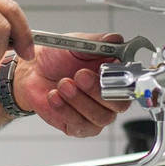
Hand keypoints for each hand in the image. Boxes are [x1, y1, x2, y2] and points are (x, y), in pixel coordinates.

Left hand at [13, 32, 131, 136]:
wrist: (32, 70)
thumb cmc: (57, 57)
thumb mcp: (77, 43)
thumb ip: (98, 42)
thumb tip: (115, 38)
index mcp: (116, 77)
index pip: (132, 85)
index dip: (122, 81)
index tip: (103, 70)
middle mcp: (109, 98)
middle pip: (119, 104)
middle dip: (97, 90)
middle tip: (79, 75)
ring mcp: (95, 115)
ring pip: (100, 117)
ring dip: (79, 100)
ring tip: (62, 84)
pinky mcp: (78, 126)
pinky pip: (79, 125)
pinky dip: (65, 110)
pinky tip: (54, 96)